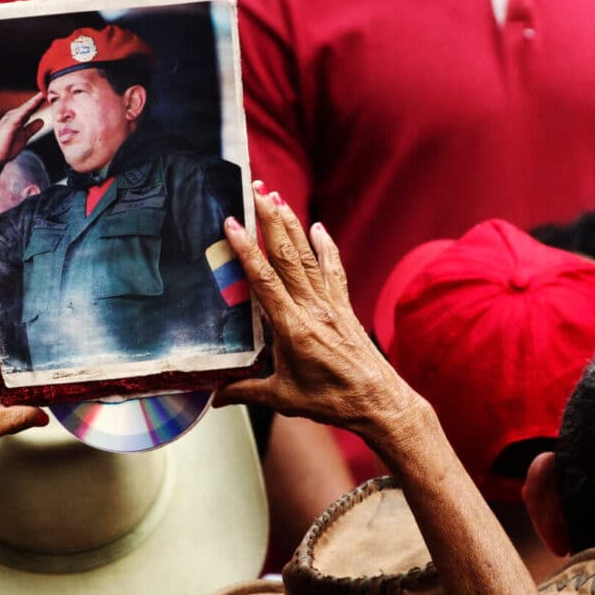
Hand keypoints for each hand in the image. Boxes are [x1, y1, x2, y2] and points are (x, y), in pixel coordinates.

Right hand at [0, 93, 45, 169]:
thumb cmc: (7, 147)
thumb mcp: (24, 136)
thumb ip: (31, 128)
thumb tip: (41, 120)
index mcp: (17, 118)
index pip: (30, 109)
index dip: (40, 102)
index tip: (49, 95)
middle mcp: (13, 115)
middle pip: (29, 106)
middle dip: (39, 98)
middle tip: (49, 88)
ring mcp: (10, 118)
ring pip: (26, 108)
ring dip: (35, 100)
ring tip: (44, 93)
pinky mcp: (9, 123)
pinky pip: (21, 114)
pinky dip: (29, 107)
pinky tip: (35, 102)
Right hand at [215, 182, 426, 445]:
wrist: (380, 403)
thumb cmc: (333, 402)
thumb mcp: (283, 399)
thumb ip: (246, 392)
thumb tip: (214, 398)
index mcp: (293, 328)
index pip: (264, 280)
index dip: (247, 250)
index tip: (232, 223)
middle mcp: (313, 308)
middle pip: (287, 255)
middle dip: (270, 220)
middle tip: (255, 190)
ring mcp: (331, 304)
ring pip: (308, 256)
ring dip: (291, 224)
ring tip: (276, 197)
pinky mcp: (344, 307)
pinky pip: (333, 269)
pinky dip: (325, 246)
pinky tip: (318, 227)